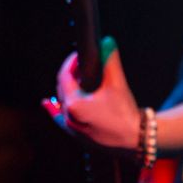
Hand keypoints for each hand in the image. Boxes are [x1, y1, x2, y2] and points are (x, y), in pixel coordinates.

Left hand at [44, 36, 140, 151]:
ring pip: (63, 103)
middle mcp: (69, 117)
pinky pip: (62, 119)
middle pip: (62, 89)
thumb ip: (110, 62)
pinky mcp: (80, 135)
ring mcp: (73, 128)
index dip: (71, 62)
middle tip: (82, 63)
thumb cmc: (125, 113)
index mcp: (74, 105)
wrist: (136, 140)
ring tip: (75, 77)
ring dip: (67, 88)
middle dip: (71, 74)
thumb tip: (108, 42)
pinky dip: (54, 110)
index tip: (80, 54)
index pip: (64, 77)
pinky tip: (46, 105)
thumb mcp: (117, 84)